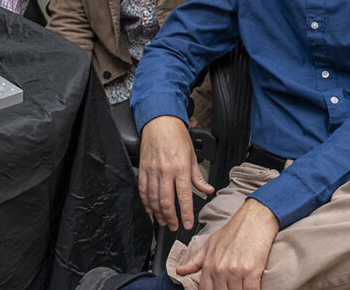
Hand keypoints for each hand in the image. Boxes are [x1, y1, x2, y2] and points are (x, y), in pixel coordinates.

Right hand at [138, 116, 213, 230]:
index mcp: (180, 168)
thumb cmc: (177, 136)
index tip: (187, 224)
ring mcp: (152, 170)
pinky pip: (142, 189)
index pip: (184, 197)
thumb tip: (207, 190)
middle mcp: (165, 171)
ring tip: (162, 221)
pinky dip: (145, 201)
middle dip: (170, 218)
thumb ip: (198, 176)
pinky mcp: (142, 168)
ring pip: (153, 198)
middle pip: (166, 201)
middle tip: (173, 227)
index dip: (186, 214)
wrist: (159, 122)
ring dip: (157, 213)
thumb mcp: (192, 156)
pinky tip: (149, 208)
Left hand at [176, 199, 279, 289]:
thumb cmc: (233, 232)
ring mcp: (235, 271)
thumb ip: (195, 261)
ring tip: (240, 286)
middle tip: (229, 287)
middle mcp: (220, 269)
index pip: (205, 289)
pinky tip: (252, 287)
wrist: (253, 220)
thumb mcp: (210, 244)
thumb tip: (179, 271)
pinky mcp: (252, 272)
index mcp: (209, 264)